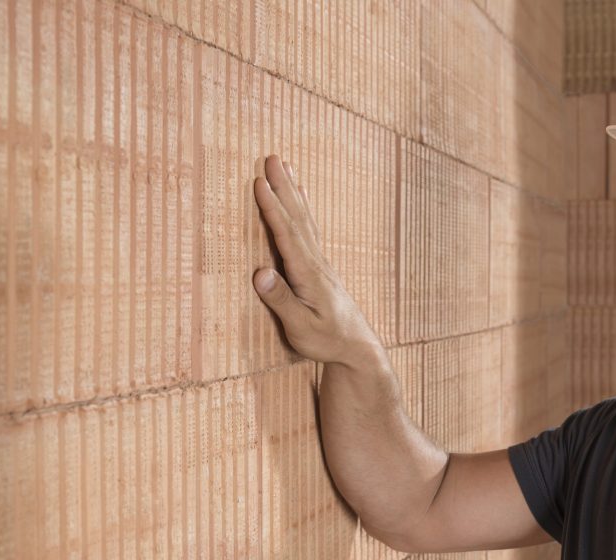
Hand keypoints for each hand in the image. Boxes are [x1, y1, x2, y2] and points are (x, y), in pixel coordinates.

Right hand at [252, 154, 380, 366]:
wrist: (357, 346)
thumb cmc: (326, 340)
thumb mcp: (300, 327)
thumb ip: (281, 300)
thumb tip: (259, 272)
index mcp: (308, 274)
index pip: (286, 234)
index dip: (272, 208)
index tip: (258, 182)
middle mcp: (316, 261)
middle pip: (297, 216)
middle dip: (283, 186)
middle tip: (271, 157)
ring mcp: (320, 261)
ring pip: (304, 218)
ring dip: (292, 190)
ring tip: (284, 165)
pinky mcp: (320, 265)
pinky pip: (309, 227)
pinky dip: (302, 207)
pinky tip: (300, 195)